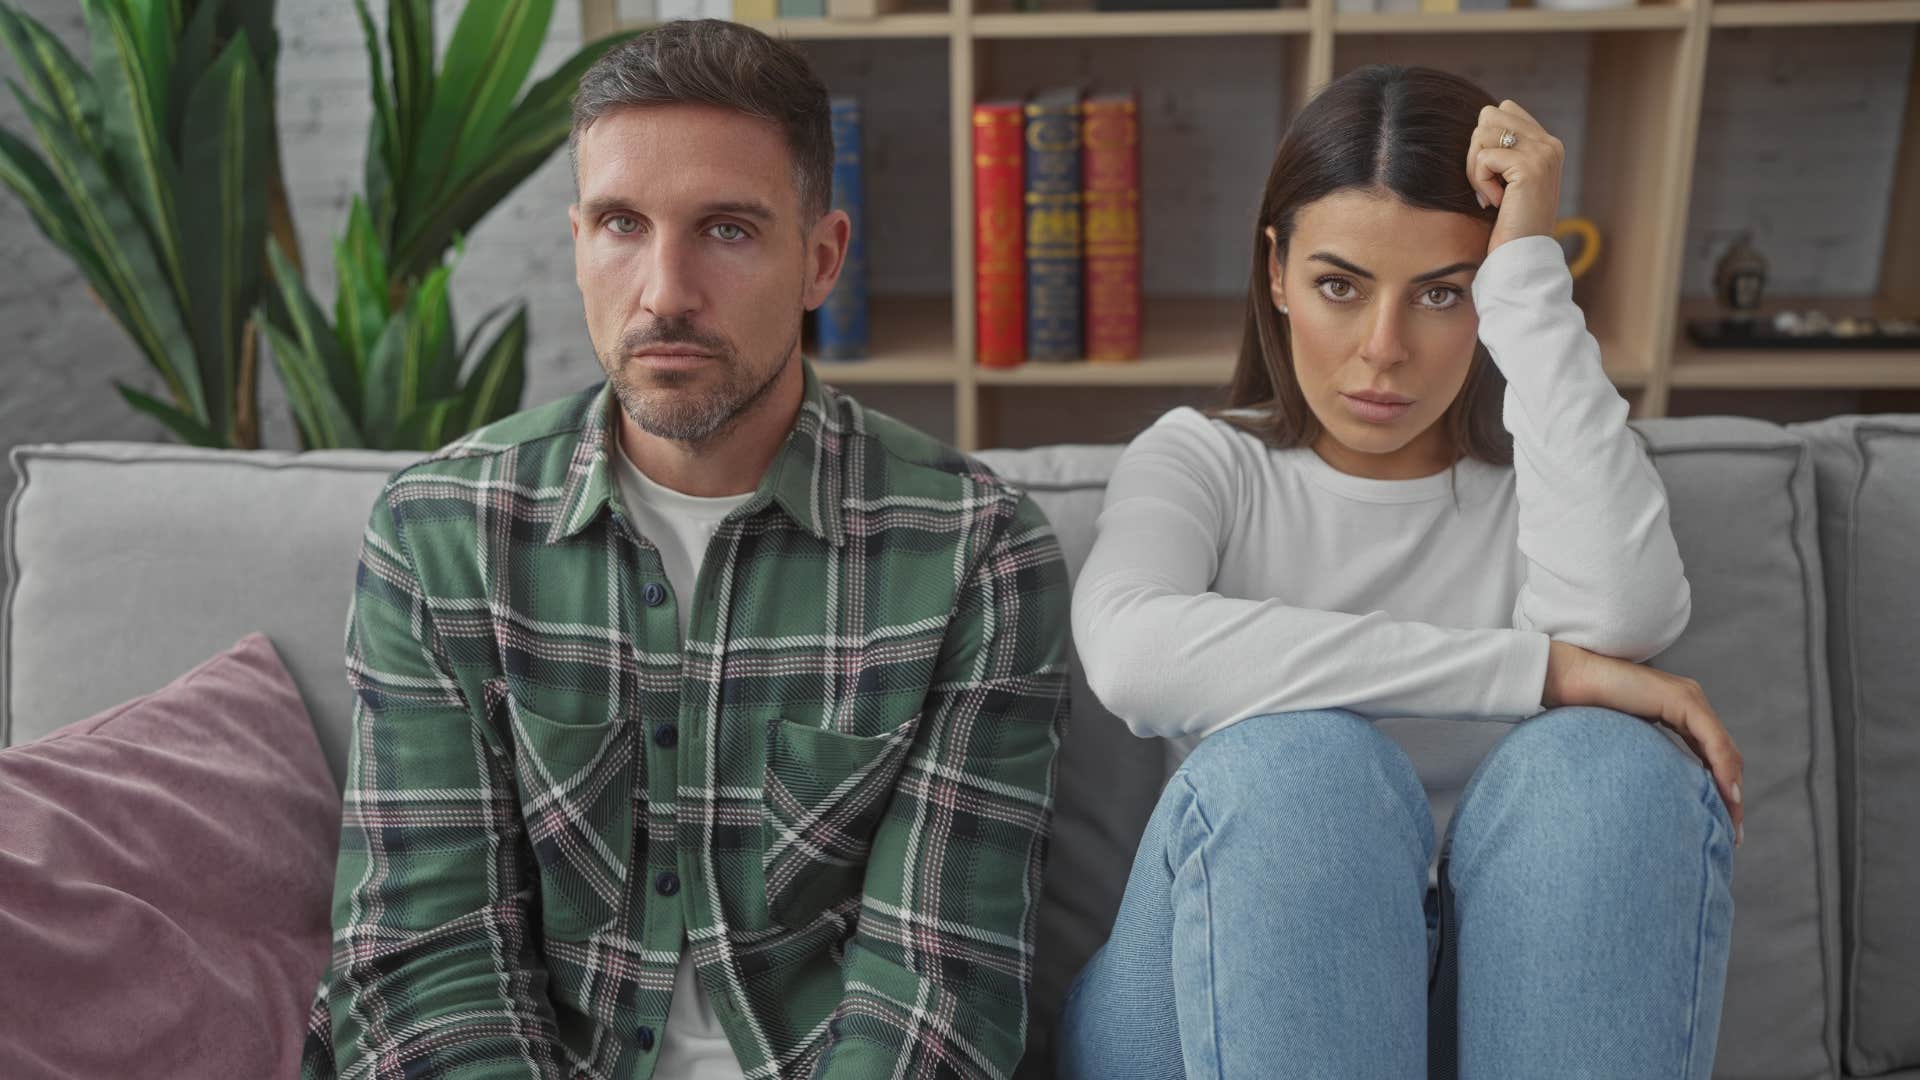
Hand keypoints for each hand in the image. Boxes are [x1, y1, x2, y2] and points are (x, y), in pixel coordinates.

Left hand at [1467, 99, 1566, 257]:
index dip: (1485, 140)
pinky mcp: (1530, 167)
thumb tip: (1479, 127)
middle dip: (1476, 150)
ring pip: (1482, 132)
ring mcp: (1543, 153)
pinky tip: (1495, 201)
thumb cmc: (1509, 223)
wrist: (1523, 255)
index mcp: (1547, 144)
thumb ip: (1503, 150)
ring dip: (1475, 167)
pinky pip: (1484, 157)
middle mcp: (1549, 144)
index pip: (1503, 110)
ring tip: (1492, 193)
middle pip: (1489, 115)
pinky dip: (1480, 181)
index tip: (1494, 174)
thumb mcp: (1508, 180)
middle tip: (1487, 183)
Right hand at [1543, 640, 1744, 845]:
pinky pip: (1712, 741)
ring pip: (1725, 751)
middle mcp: (1689, 702)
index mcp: (1677, 710)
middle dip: (1731, 797)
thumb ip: (1640, 755)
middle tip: (1732, 836)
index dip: (1719, 788)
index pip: (1711, 754)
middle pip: (1725, 756)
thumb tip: (1641, 793)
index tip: (1718, 824)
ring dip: (1731, 790)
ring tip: (1731, 824)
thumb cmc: (1581, 710)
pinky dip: (1722, 770)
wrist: (1567, 679)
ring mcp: (1688, 698)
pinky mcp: (1682, 700)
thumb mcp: (1621, 740)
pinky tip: (1725, 795)